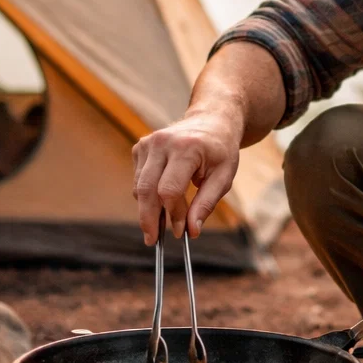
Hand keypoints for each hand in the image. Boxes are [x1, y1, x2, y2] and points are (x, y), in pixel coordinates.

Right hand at [132, 110, 241, 243]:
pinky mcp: (140, 147)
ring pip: (139, 187)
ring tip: (161, 224)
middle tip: (153, 240)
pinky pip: (138, 180)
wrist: (211, 121)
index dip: (172, 214)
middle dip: (149, 219)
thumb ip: (206, 204)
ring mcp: (148, 143)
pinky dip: (146, 195)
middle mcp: (162, 142)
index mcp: (187, 148)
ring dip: (148, 209)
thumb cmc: (220, 151)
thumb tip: (191, 231)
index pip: (169, 190)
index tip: (180, 232)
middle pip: (147, 190)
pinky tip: (161, 199)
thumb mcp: (224, 177)